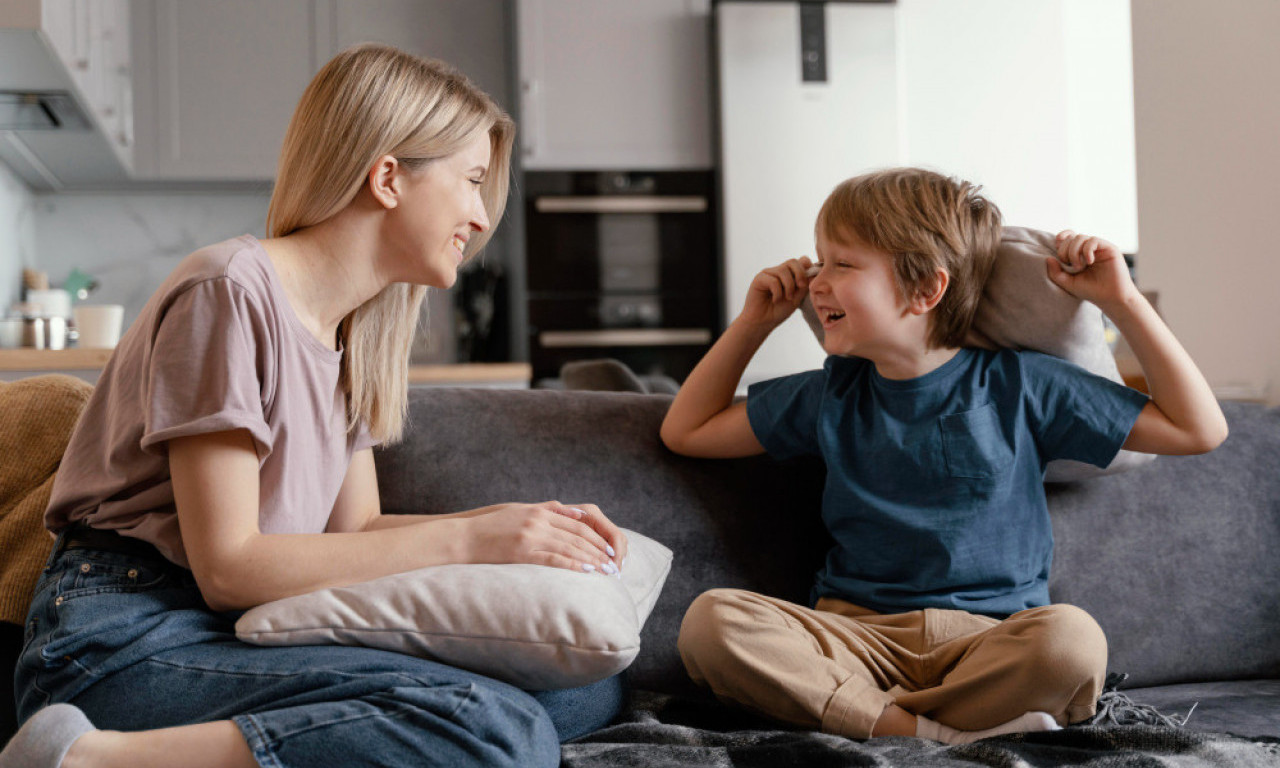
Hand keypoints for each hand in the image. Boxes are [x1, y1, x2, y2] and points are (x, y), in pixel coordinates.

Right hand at [463, 501, 624, 575]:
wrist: (463, 537)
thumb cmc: (490, 526)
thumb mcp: (520, 511)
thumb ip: (547, 510)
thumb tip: (574, 513)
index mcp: (539, 511)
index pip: (577, 524)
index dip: (596, 537)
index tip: (609, 549)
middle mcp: (538, 520)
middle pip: (578, 535)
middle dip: (599, 550)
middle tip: (614, 564)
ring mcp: (530, 535)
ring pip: (569, 547)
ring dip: (591, 560)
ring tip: (605, 572)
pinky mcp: (521, 551)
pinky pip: (553, 559)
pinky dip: (572, 565)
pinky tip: (586, 572)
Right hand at [739, 257, 814, 328]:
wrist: (763, 322)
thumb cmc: (779, 311)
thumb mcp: (797, 297)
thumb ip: (804, 284)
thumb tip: (813, 272)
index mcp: (788, 274)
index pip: (800, 261)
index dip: (807, 267)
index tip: (807, 281)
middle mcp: (777, 271)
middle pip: (793, 262)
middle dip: (800, 274)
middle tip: (800, 287)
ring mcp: (768, 274)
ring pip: (783, 271)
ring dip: (789, 287)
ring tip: (787, 298)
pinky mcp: (759, 279)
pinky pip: (773, 280)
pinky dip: (778, 293)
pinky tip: (775, 300)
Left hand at [1047, 230, 1137, 310]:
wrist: (1111, 298)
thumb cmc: (1091, 291)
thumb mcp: (1068, 283)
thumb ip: (1056, 273)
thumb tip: (1048, 258)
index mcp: (1079, 254)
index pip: (1067, 237)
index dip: (1061, 238)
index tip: (1057, 248)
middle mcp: (1088, 249)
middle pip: (1071, 237)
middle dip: (1066, 251)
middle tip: (1071, 266)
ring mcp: (1099, 248)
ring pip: (1081, 237)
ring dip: (1074, 252)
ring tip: (1078, 267)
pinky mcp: (1109, 248)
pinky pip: (1093, 241)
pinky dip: (1087, 250)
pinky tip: (1089, 262)